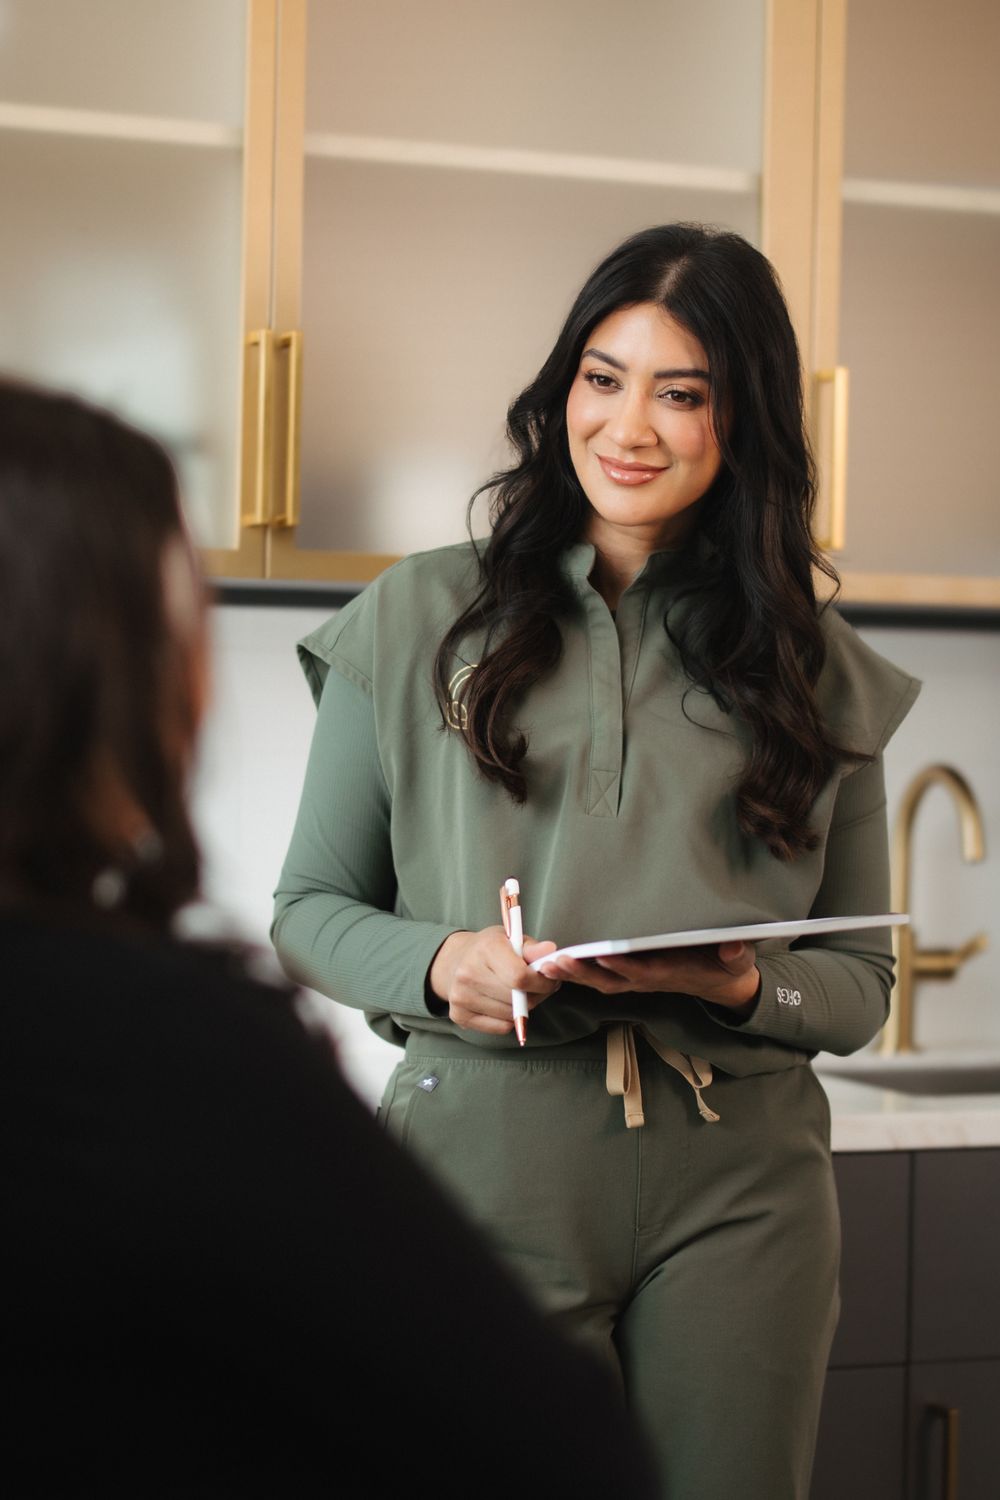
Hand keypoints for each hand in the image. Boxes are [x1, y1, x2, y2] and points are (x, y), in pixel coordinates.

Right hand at [428, 927, 560, 1035]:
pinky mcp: (459, 1015)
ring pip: (511, 1016)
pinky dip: (509, 1019)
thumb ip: (533, 949)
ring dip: (523, 1008)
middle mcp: (468, 973)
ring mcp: (461, 996)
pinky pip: (501, 1027)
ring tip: (520, 993)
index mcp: (485, 949)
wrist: (454, 960)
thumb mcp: (513, 940)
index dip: (542, 983)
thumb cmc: (490, 949)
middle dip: (536, 995)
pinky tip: (503, 1003)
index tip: (550, 981)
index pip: (520, 977)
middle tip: (538, 987)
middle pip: (518, 999)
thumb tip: (550, 950)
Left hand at [537, 940, 760, 1016]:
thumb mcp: (738, 959)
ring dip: (574, 974)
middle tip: (557, 961)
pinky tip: (555, 964)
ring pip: (600, 981)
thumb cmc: (727, 965)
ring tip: (547, 963)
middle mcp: (648, 979)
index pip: (644, 970)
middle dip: (584, 971)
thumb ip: (736, 953)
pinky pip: (599, 978)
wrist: (722, 984)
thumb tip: (734, 946)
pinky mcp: (630, 977)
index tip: (603, 954)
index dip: (624, 965)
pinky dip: (577, 973)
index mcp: (672, 973)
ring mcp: (637, 980)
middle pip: (611, 979)